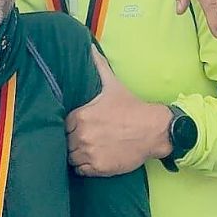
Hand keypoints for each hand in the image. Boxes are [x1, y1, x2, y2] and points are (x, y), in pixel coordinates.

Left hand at [66, 46, 171, 176]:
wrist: (153, 130)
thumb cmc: (131, 108)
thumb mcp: (112, 85)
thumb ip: (98, 65)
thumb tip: (90, 47)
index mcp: (80, 116)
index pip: (63, 124)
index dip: (70, 126)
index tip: (77, 126)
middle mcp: (82, 135)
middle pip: (65, 142)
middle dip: (72, 140)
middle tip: (83, 138)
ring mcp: (90, 153)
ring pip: (71, 157)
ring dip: (76, 154)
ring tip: (86, 149)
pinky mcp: (99, 168)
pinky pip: (81, 170)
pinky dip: (84, 166)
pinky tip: (92, 159)